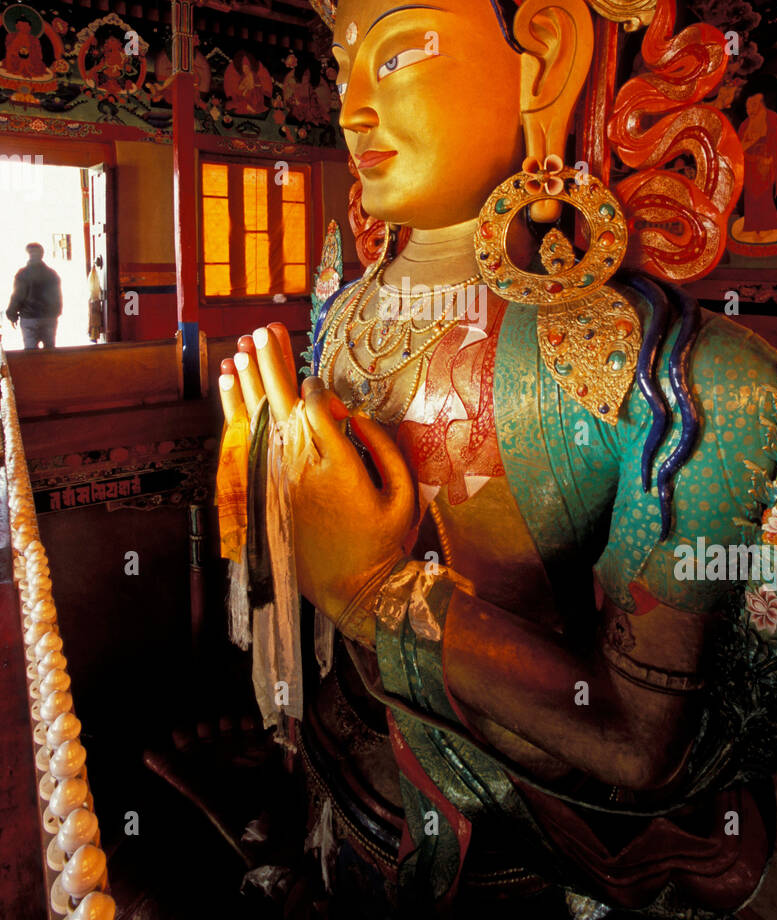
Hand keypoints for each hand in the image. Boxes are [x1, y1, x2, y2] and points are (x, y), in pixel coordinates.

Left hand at [219, 326, 415, 642]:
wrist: (353, 590)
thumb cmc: (385, 543)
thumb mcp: (404, 495)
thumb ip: (383, 448)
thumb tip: (356, 414)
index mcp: (338, 467)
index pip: (316, 409)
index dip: (313, 385)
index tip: (312, 373)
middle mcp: (300, 469)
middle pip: (282, 404)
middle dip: (274, 363)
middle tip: (267, 329)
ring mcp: (277, 482)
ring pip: (258, 418)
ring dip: (251, 379)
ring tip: (244, 345)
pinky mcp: (264, 493)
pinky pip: (244, 443)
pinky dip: (235, 411)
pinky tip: (230, 384)